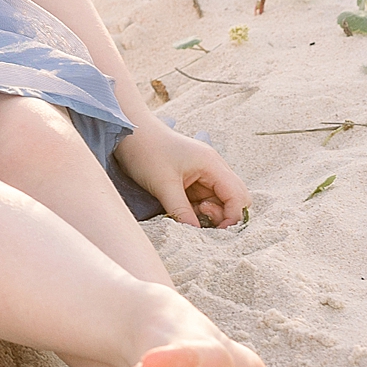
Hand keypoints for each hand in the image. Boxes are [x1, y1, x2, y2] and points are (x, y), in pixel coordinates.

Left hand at [115, 124, 250, 228]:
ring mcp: (204, 174)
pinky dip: (197, 209)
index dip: (232, 217)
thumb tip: (195, 234)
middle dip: (223, 215)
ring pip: (219, 201)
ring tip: (188, 212)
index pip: (238, 196)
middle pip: (235, 199)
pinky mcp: (192, 179)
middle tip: (200, 219)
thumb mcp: (162, 184)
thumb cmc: (145, 151)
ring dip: (209, 213)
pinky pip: (204, 199)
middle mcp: (214, 169)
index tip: (217, 231)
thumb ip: (181, 210)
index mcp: (213, 165)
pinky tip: (182, 209)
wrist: (128, 132)